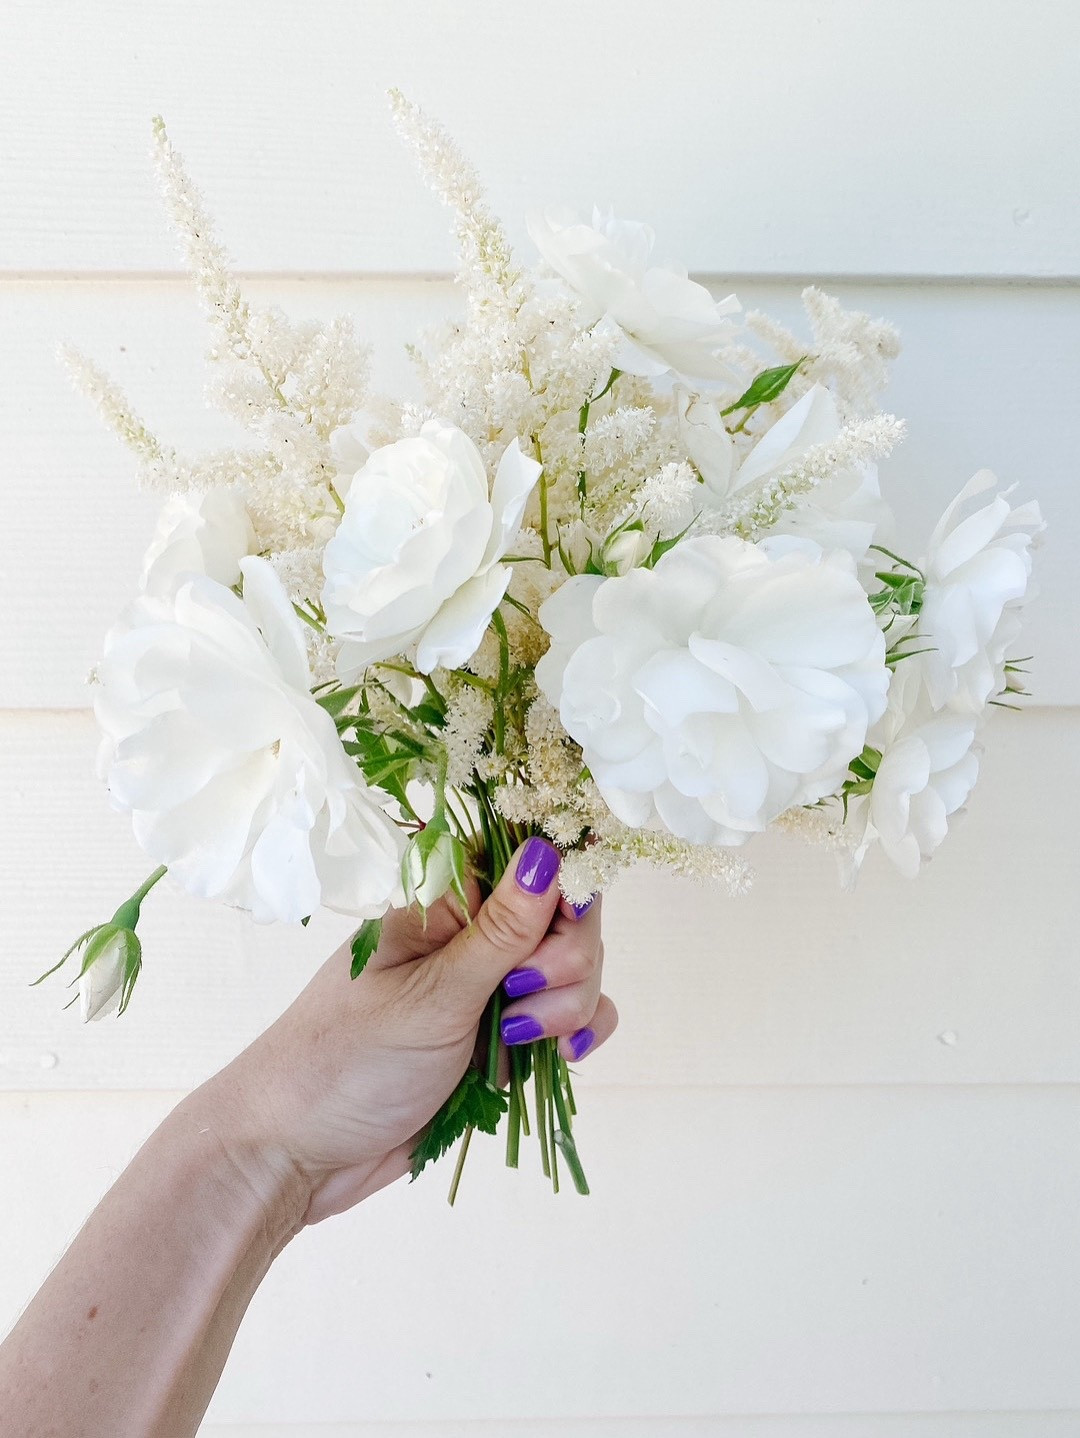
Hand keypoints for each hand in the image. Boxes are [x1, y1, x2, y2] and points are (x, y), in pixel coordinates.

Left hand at [193, 838, 616, 1224]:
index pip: (533, 866)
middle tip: (519, 1002)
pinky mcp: (502, 1041)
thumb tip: (549, 851)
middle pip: (565, 919)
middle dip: (567, 962)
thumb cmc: (344, 1064)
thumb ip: (502, 932)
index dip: (564, 892)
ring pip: (574, 973)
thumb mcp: (431, 997)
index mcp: (443, 906)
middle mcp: (472, 940)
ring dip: (570, 1004)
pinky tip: (561, 1056)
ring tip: (519, 1042)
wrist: (297, 1155)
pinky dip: (575, 1033)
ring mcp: (490, 992)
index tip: (559, 933)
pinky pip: (568, 1020)